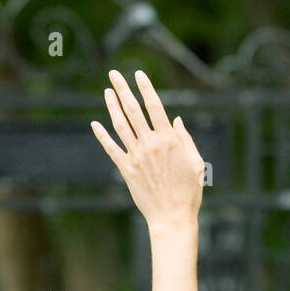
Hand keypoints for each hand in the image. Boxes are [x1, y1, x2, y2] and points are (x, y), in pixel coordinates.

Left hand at [91, 69, 204, 229]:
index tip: (138, 74)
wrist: (172, 217)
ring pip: (121, 125)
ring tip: (107, 91)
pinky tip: (94, 124)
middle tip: (114, 73)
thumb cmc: (189, 191)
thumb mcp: (195, 162)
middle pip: (133, 110)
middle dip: (123, 89)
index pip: (154, 106)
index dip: (145, 87)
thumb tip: (175, 120)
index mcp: (169, 140)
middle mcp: (150, 144)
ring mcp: (136, 157)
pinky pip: (111, 149)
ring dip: (112, 106)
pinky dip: (102, 136)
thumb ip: (185, 139)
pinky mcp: (126, 170)